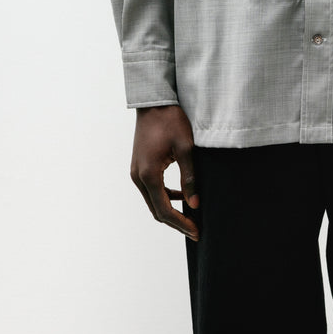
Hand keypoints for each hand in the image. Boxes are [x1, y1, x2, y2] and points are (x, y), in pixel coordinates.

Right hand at [130, 104, 200, 240]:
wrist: (154, 102)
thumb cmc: (171, 120)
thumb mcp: (186, 147)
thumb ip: (190, 178)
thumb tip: (195, 204)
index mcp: (148, 175)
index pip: (164, 210)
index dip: (181, 224)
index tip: (197, 232)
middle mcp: (138, 177)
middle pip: (156, 210)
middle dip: (176, 222)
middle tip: (195, 230)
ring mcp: (136, 172)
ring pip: (152, 201)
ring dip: (170, 210)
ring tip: (191, 216)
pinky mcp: (139, 166)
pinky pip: (151, 189)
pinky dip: (164, 196)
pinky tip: (180, 195)